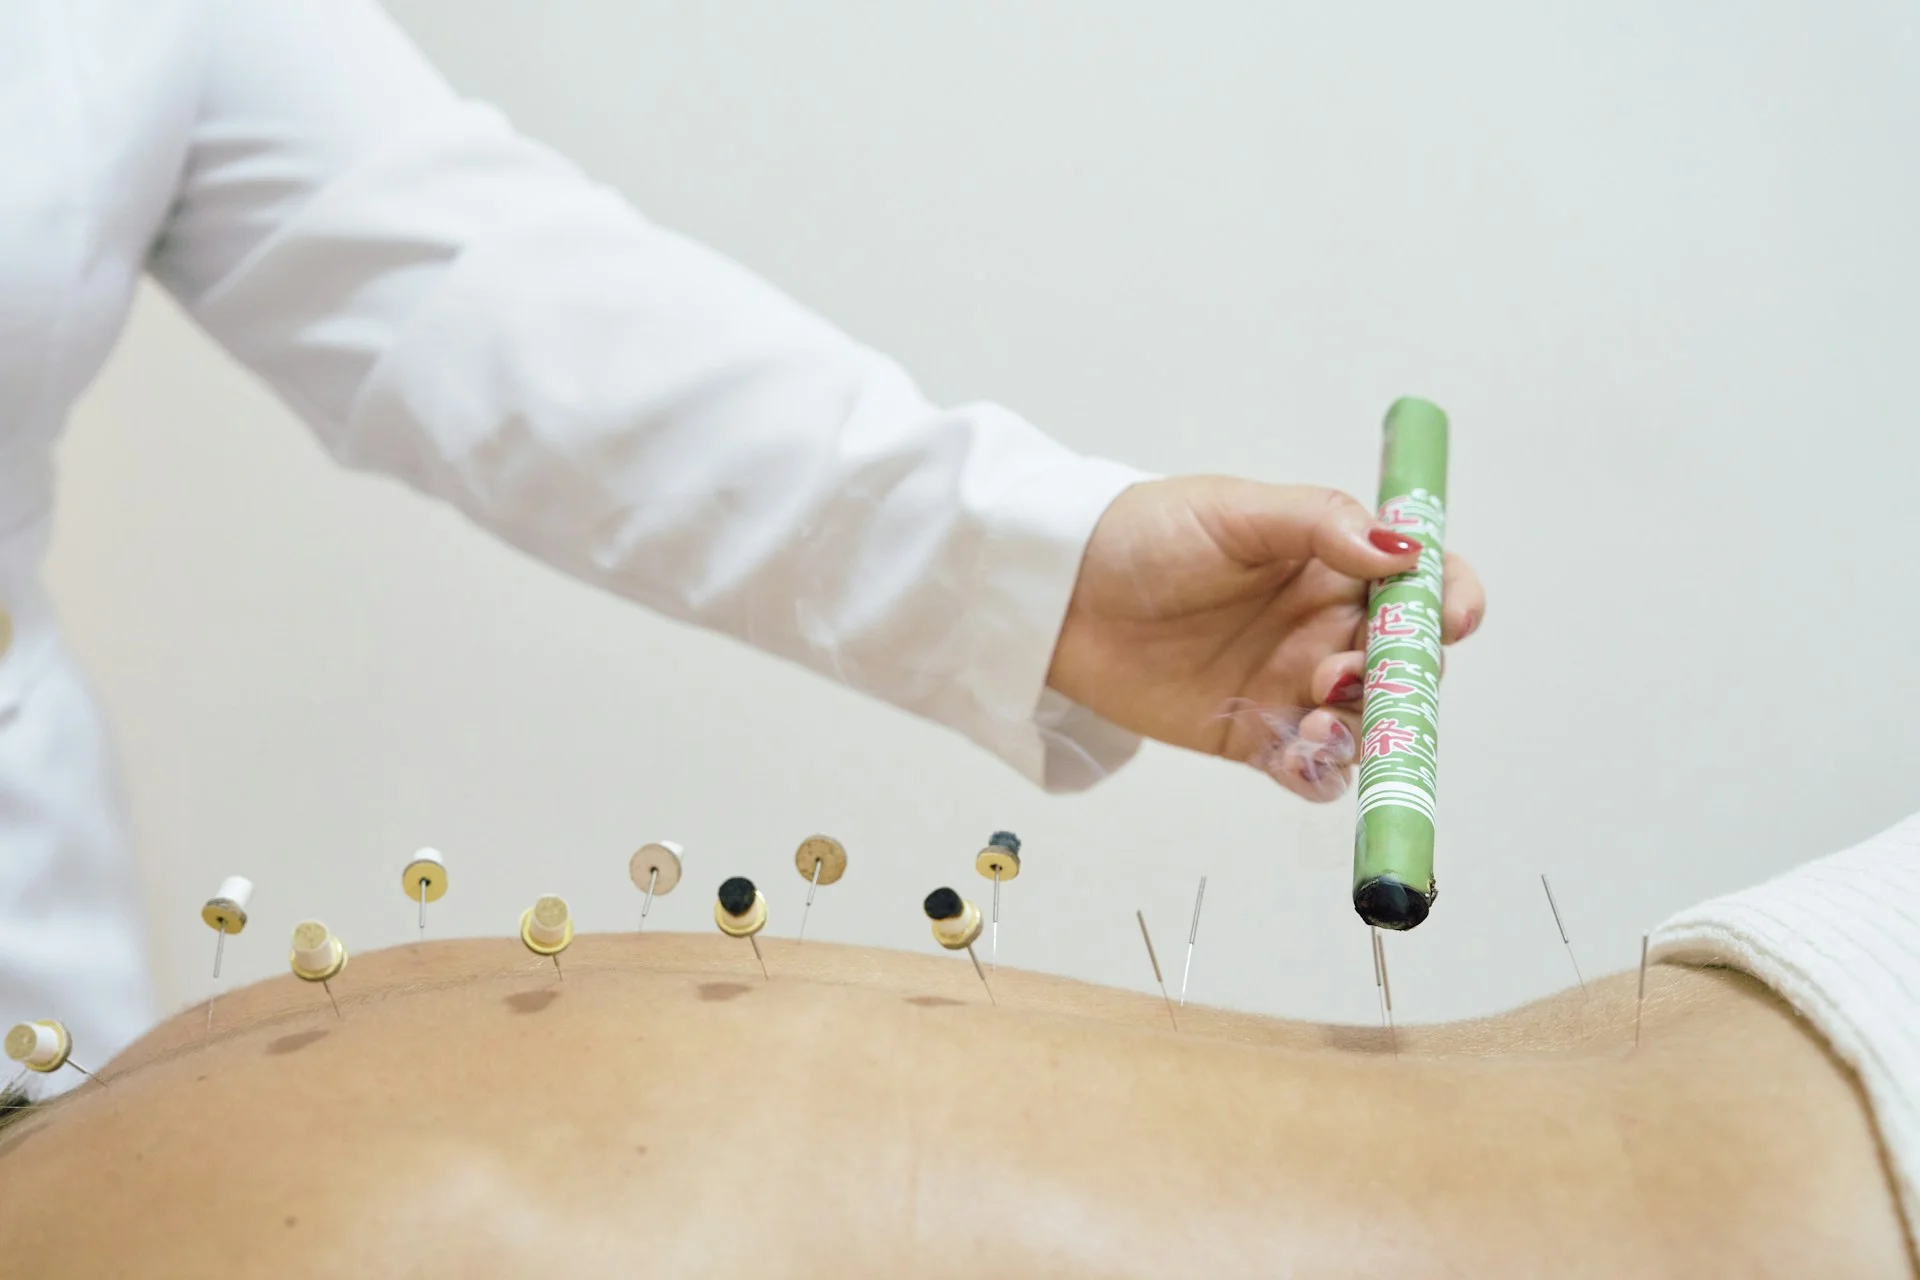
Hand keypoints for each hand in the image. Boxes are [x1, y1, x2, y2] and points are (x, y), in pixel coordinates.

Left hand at [1046, 476, 1484, 798]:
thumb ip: (1322, 525)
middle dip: (1398, 681)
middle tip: (1346, 676)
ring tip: (1315, 724)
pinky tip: (1302, 763)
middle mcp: (1324, 628)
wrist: (1060, 596)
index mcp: (1333, 563)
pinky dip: (1320, 776)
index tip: (1449, 620)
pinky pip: (1309, 771)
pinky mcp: (1253, 737)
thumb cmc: (1144, 536)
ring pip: (1363, 726)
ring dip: (1361, 734)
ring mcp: (1292, 686)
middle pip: (1403, 668)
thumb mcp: (1236, 511)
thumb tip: (1401, 550)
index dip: (1448, 604)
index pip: (1420, 586)